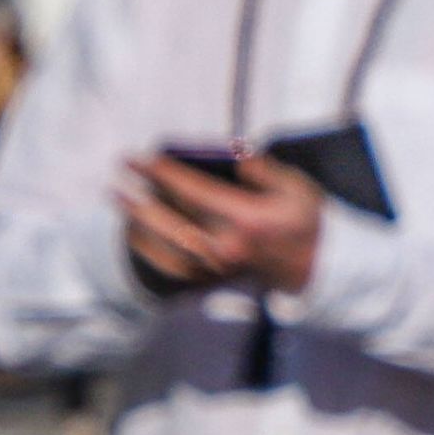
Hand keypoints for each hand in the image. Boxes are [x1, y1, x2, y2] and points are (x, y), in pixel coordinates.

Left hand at [123, 149, 326, 295]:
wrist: (316, 268)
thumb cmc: (305, 222)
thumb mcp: (296, 187)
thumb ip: (262, 168)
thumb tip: (231, 154)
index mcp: (247, 219)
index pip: (193, 192)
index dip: (163, 174)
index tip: (141, 159)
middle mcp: (228, 246)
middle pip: (170, 222)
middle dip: (139, 200)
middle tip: (117, 181)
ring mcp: (219, 267)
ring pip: (164, 248)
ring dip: (138, 225)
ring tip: (122, 204)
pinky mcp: (215, 280)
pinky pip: (172, 269)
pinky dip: (150, 252)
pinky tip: (138, 235)